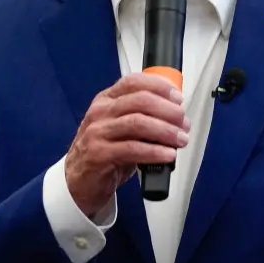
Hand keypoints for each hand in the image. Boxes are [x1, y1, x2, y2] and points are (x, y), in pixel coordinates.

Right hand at [64, 73, 190, 217]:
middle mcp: (101, 112)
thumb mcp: (122, 128)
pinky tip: (168, 155)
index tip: (179, 98)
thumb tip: (176, 114)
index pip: (134, 82)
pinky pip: (132, 149)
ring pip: (137, 123)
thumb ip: (143, 116)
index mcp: (107, 100)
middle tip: (184, 123)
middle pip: (140, 101)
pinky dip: (154, 151)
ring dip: (165, 131)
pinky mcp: (99, 154)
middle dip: (168, 111)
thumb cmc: (105, 151)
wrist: (79, 181)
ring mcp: (98, 132)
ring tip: (181, 140)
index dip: (160, 87)